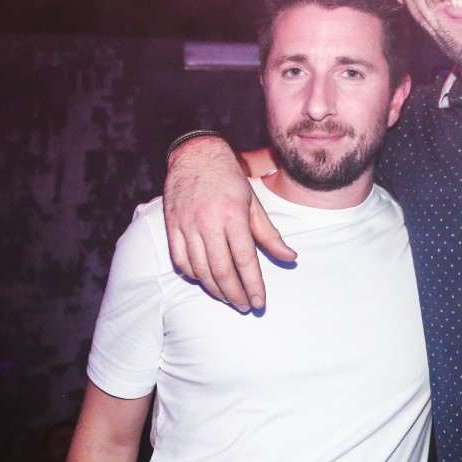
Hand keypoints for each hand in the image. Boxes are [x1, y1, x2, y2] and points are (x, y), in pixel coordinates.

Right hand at [161, 135, 295, 311]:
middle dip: (235, 294)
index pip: (244, 259)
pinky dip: (193, 275)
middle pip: (221, 270)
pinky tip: (205, 280)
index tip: (259, 303)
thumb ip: (269, 234)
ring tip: (229, 298)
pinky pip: (180, 261)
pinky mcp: (172, 226)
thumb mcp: (254, 203)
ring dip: (215, 289)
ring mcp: (187, 225)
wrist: (195, 155)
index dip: (253, 285)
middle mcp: (208, 221)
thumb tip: (290, 257)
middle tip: (245, 306)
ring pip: (200, 270)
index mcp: (233, 214)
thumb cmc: (229, 178)